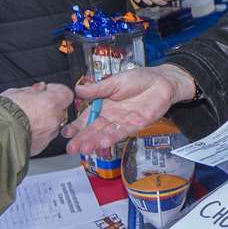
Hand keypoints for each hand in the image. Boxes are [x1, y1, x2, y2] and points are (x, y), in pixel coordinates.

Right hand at [0, 82, 75, 155]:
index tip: (47, 90)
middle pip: (60, 110)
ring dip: (44, 121)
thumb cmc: (4, 112)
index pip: (66, 93)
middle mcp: (54, 120)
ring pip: (52, 125)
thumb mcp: (17, 92)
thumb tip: (39, 89)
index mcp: (51, 103)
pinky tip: (24, 129)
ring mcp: (48, 135)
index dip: (56, 90)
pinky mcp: (41, 147)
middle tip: (35, 104)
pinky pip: (44, 137)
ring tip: (26, 118)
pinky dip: (37, 133)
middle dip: (50, 107)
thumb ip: (33, 90)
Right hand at [62, 64, 194, 155]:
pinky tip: (103, 143)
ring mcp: (122, 122)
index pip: (87, 118)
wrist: (161, 81)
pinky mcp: (136, 125)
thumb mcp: (114, 82)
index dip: (76, 126)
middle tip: (71, 148)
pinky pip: (122, 132)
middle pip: (94, 129)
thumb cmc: (138, 79)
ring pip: (106, 133)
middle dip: (83, 139)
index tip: (65, 134)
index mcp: (103, 105)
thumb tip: (78, 89)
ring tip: (85, 149)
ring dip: (95, 142)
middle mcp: (111, 116)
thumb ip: (98, 89)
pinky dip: (112, 138)